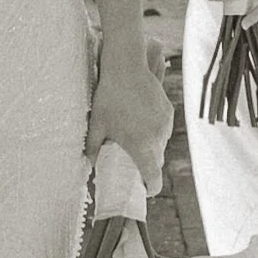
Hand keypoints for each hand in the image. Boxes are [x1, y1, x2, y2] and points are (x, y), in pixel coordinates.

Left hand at [86, 54, 171, 198]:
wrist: (127, 67)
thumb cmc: (109, 97)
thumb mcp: (97, 124)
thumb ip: (94, 149)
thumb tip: (89, 167)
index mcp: (141, 145)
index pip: (154, 177)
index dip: (151, 187)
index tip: (144, 190)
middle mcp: (157, 137)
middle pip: (157, 161)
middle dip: (147, 166)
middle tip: (131, 163)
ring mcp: (165, 124)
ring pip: (161, 145)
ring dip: (151, 147)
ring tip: (134, 137)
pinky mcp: (168, 112)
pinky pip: (164, 129)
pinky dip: (155, 132)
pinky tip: (140, 121)